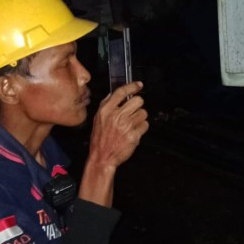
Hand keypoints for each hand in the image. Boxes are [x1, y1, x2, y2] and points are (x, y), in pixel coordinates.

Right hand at [78, 81, 147, 206]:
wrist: (102, 158)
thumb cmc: (100, 139)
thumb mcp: (98, 119)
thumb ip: (106, 105)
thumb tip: (114, 94)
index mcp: (106, 110)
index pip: (121, 92)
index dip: (132, 87)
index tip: (139, 85)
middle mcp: (116, 116)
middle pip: (138, 101)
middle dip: (138, 106)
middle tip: (133, 112)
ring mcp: (126, 125)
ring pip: (143, 113)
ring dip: (140, 118)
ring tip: (131, 125)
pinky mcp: (134, 135)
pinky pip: (145, 125)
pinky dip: (141, 129)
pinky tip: (134, 133)